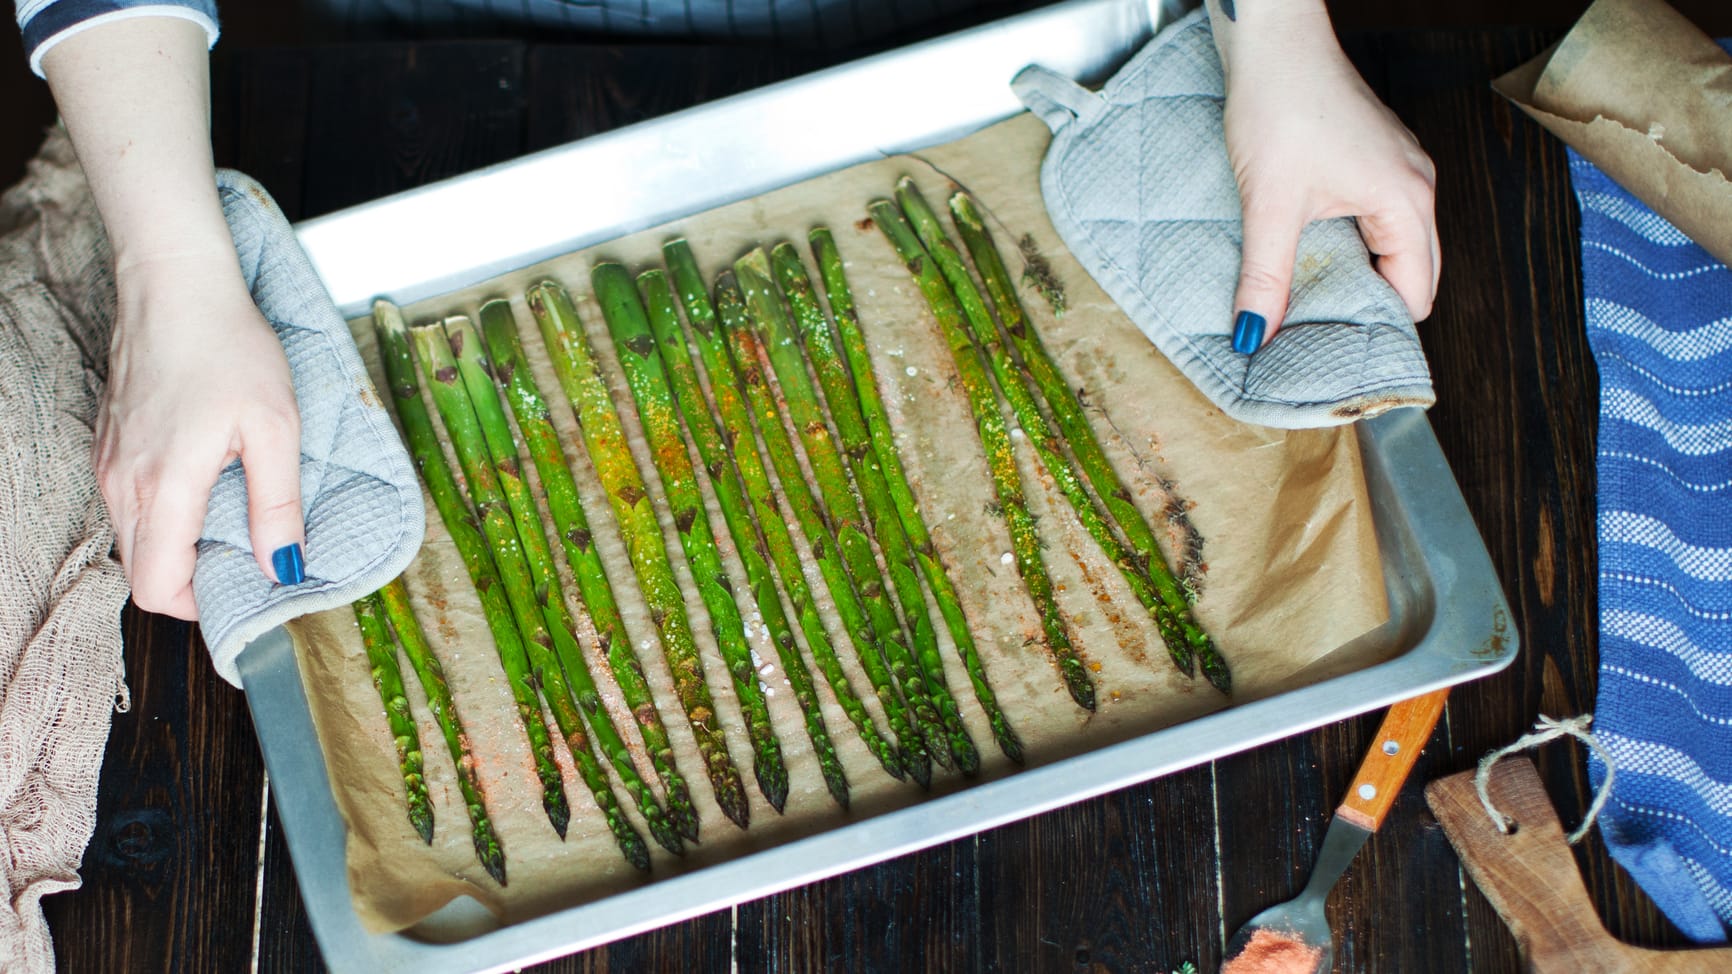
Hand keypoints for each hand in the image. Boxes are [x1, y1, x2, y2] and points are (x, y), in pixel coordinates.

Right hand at [96, 255, 303, 618]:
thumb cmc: (229, 347)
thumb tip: (283, 567)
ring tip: (232, 516)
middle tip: (246, 556)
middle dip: (192, 578)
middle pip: (141, 571)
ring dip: (178, 545)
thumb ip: (277, 505)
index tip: (244, 587)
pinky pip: (129, 504)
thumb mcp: (276, 428)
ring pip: (133, 538)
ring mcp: (108, 463)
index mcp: (164, 487)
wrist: (176, 285)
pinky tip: (206, 483)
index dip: (198, 605)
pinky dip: (164, 514)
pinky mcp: (109, 445)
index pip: (156, 588)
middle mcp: (122, 482)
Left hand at [1219, 14, 1438, 349]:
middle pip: (1415, 275)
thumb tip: (1253, 335)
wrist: (1274, 42)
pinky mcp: (1376, 159)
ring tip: (1314, 304)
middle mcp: (1417, 187)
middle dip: (1373, 309)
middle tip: (1324, 341)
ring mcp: (1400, 170)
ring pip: (1396, 247)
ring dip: (1361, 276)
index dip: (1378, 331)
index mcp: (1407, 202)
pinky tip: (1312, 256)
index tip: (1336, 357)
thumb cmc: (1280, 106)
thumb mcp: (1269, 205)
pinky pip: (1380, 220)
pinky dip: (1354, 245)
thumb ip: (1265, 277)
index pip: (1415, 295)